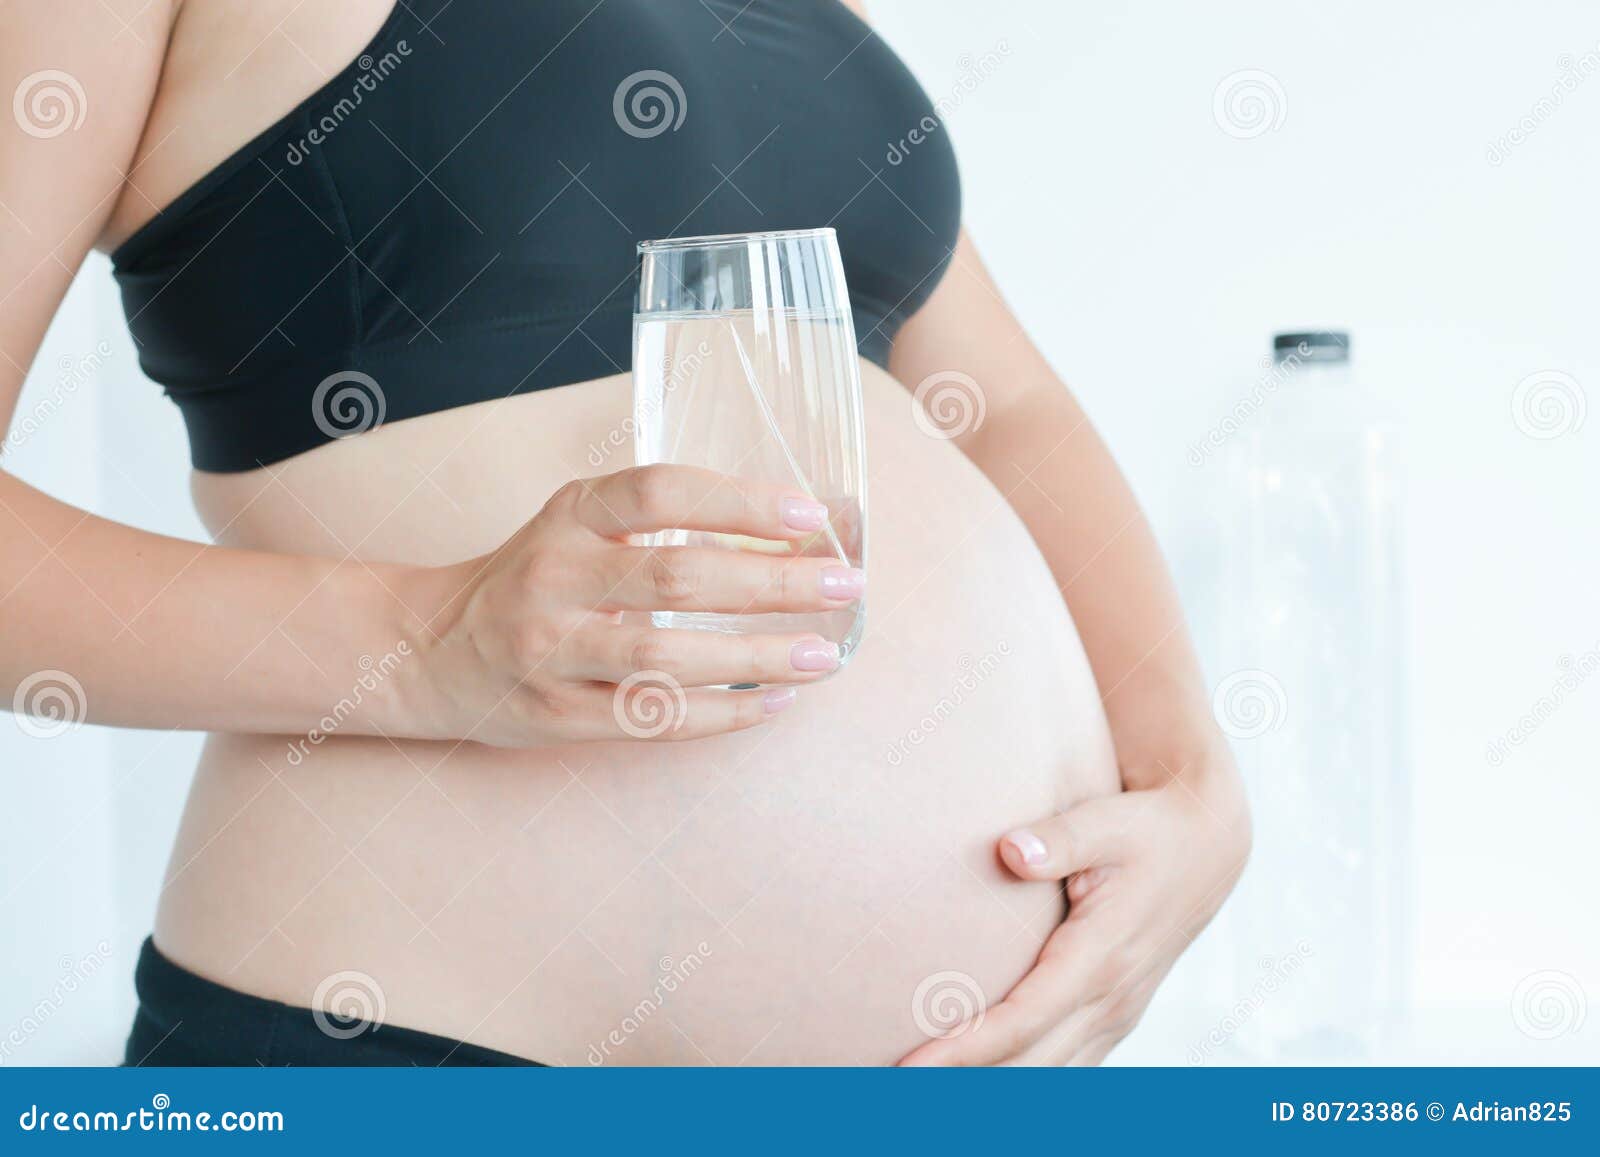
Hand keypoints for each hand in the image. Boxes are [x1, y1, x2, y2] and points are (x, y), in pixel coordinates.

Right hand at [411, 465, 862, 746]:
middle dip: (773, 584)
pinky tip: (774, 704)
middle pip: (678, 578)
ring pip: (666, 658)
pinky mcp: (555, 715)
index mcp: (569, 517)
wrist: (428, 648)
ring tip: (822, 656)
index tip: (811, 514)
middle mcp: (555, 578)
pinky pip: (650, 718)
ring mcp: (551, 652)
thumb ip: (664, 523)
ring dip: (756, 657)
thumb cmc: (533, 576)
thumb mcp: (580, 525)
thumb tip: (792, 530)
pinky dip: (719, 715)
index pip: (661, 493)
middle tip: (845, 585)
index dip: (741, 501)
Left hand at [899, 755, 1249, 1065]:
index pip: (1023, 1020)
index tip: (911, 1067)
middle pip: (1029, 1066)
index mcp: (1101, 957)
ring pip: (1049, 1076)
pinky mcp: (1113, 1017)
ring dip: (991, 1090)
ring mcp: (1116, 1015)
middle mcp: (1111, 999)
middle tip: (892, 1088)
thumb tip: (1009, 851)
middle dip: (964, 1085)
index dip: (966, 1050)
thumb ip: (1057, 839)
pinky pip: (1065, 1067)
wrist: (1206, 845)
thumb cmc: (1147, 830)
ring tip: (923, 1096)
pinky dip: (1021, 1080)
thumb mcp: (1105, 823)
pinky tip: (978, 1083)